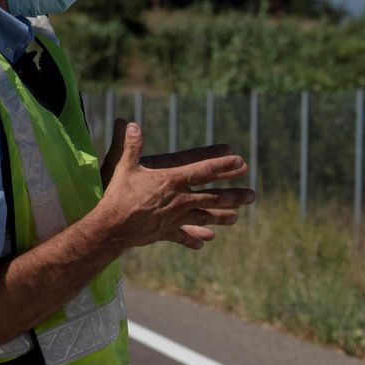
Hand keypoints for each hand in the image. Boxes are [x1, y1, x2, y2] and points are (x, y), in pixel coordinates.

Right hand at [97, 121, 254, 250]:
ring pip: (204, 217)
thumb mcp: (123, 166)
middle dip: (234, 196)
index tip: (240, 162)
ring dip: (221, 218)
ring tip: (236, 219)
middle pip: (213, 197)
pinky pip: (183, 236)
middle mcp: (180, 200)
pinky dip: (193, 238)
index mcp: (172, 181)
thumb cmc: (118, 194)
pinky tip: (205, 241)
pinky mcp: (166, 232)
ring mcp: (175, 218)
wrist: (112, 227)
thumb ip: (130, 145)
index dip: (222, 166)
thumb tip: (130, 122)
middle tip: (252, 196)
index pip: (203, 170)